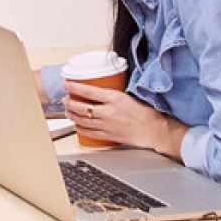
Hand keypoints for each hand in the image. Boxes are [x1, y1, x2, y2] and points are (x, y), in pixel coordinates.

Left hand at [63, 81, 188, 158]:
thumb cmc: (146, 113)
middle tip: (65, 99)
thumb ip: (112, 95)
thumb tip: (99, 91)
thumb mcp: (128, 96)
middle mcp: (108, 112)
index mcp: (114, 98)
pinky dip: (80, 129)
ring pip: (82, 120)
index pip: (88, 91)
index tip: (67, 85)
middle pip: (81, 107)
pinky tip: (77, 126)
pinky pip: (89, 132)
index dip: (74, 87)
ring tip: (68, 111)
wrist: (155, 130)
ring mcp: (107, 125)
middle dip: (69, 102)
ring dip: (72, 115)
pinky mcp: (109, 136)